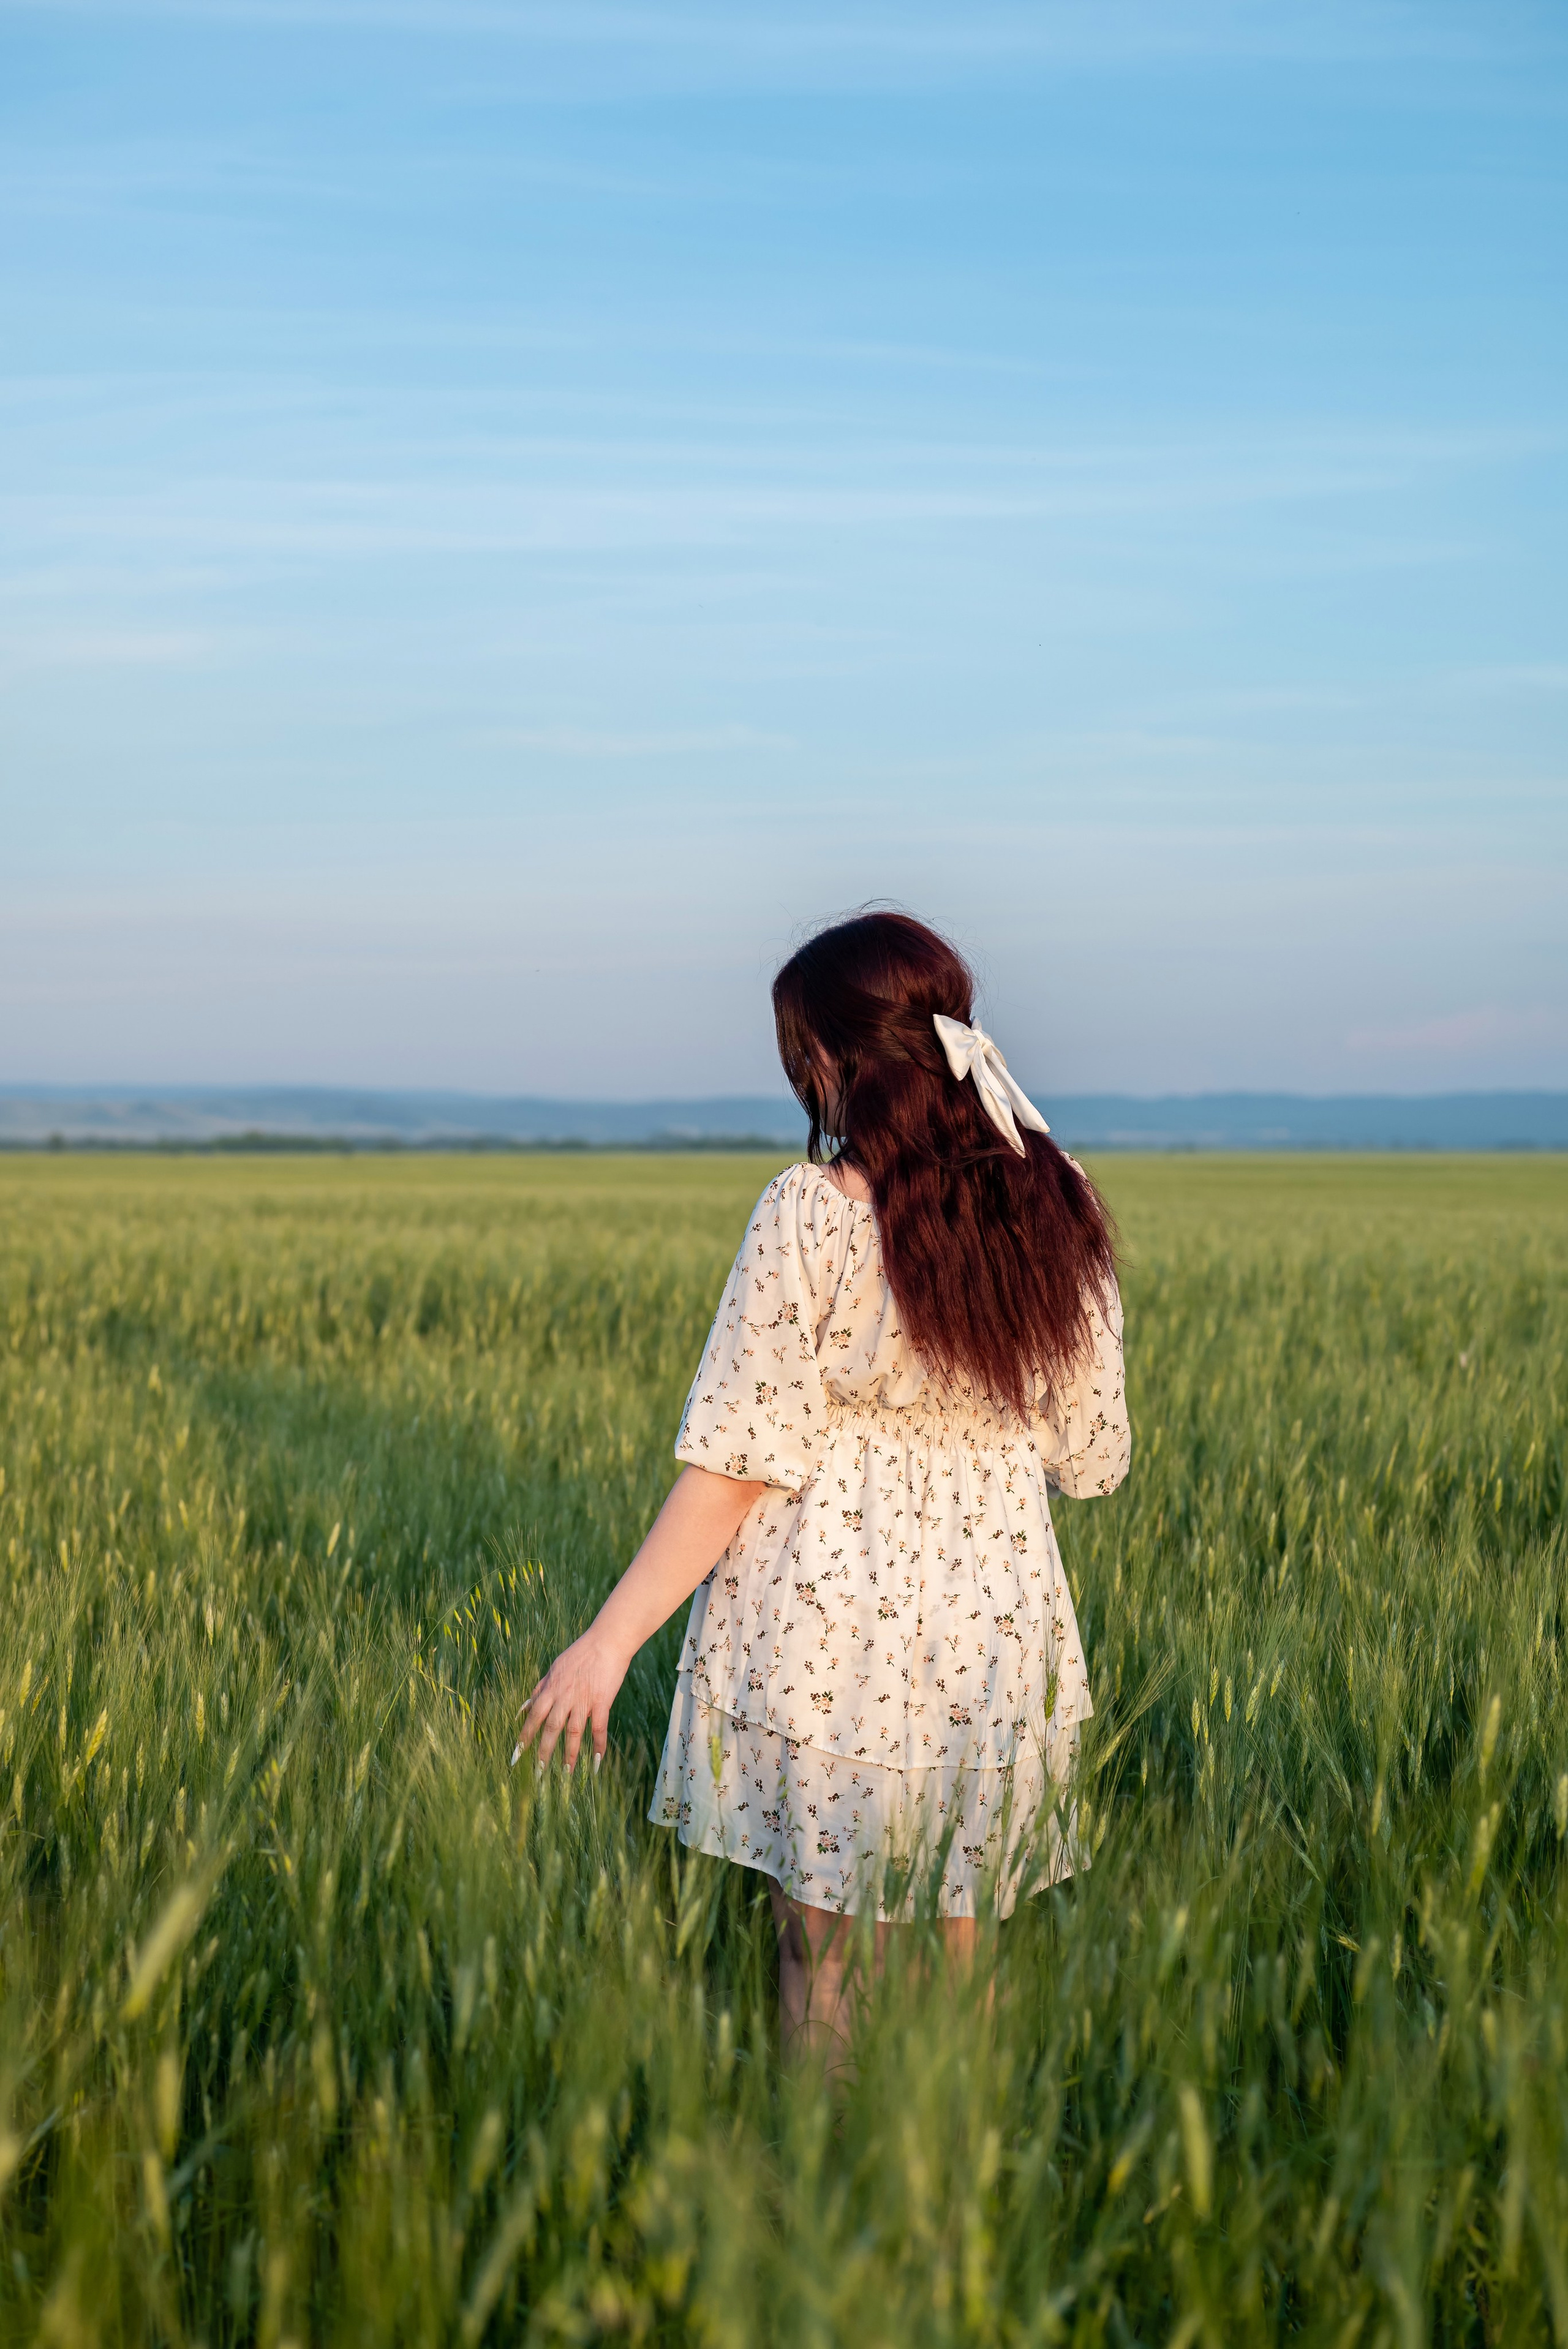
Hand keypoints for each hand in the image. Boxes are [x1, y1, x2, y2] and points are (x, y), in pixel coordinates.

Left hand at [512, 1626, 628, 1771]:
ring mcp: (583, 1700)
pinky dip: (598, 1745)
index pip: (533, 1715)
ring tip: (565, 1773)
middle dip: (542, 1751)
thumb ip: (540, 1688)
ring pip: (573, 1732)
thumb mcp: (555, 1667)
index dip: (524, 1735)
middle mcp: (564, 1696)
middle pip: (550, 1727)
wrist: (607, 1641)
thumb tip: (524, 1705)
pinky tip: (596, 1762)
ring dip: (568, 1754)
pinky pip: (599, 1728)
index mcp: (551, 1687)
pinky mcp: (602, 1701)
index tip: (516, 1753)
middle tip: (537, 1771)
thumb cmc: (581, 1653)